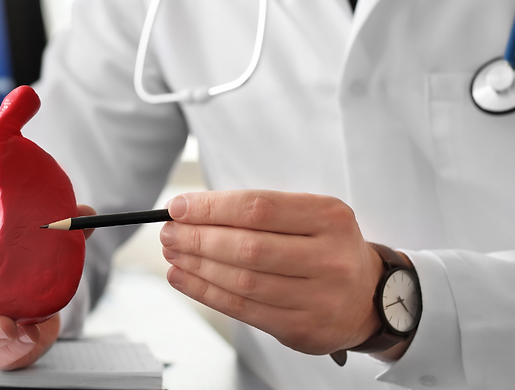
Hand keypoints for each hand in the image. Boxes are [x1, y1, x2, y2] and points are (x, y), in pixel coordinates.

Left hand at [160, 190, 383, 355]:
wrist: (367, 296)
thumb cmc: (326, 248)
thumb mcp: (308, 215)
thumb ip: (255, 211)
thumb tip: (191, 211)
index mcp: (329, 217)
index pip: (258, 208)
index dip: (211, 208)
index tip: (179, 207)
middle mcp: (330, 258)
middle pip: (247, 247)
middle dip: (198, 238)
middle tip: (170, 233)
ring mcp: (319, 297)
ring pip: (242, 281)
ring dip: (197, 267)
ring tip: (173, 254)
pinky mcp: (302, 328)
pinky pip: (243, 310)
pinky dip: (206, 292)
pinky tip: (184, 279)